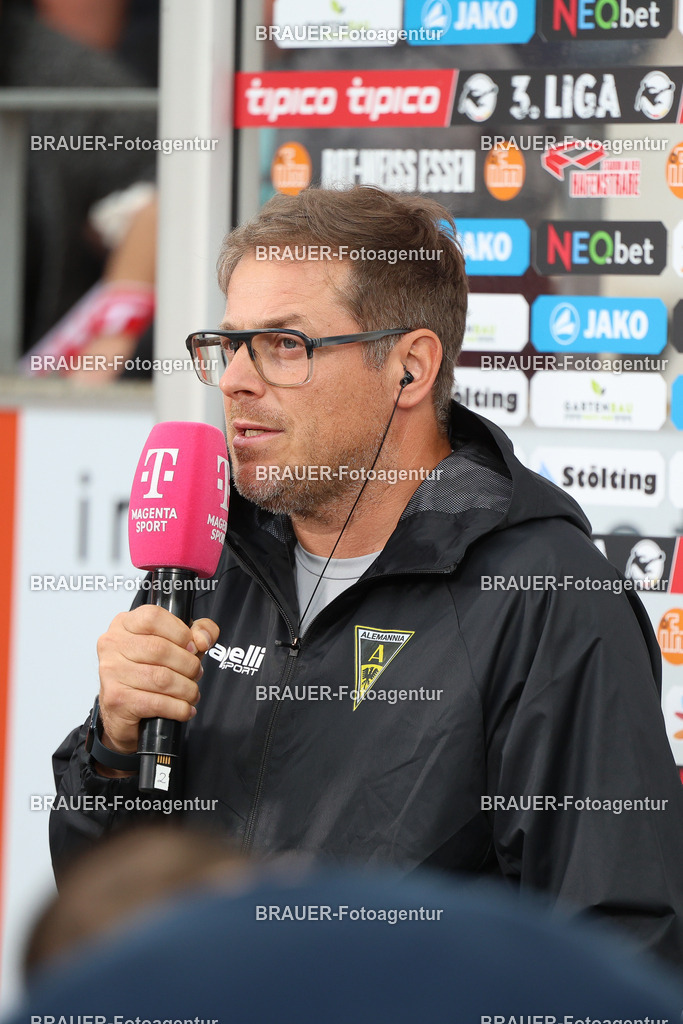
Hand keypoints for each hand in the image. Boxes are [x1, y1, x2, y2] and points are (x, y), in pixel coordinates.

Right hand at [96, 605, 218, 754]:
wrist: (121, 711)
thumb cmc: (147, 672)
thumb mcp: (175, 643)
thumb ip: (197, 631)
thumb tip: (203, 639)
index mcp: (125, 624)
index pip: (153, 617)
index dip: (180, 632)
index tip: (193, 647)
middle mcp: (113, 645)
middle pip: (160, 649)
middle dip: (188, 665)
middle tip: (195, 674)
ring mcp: (111, 672)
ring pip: (161, 678)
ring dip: (186, 689)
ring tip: (191, 693)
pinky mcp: (116, 699)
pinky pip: (156, 703)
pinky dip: (178, 708)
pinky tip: (184, 708)